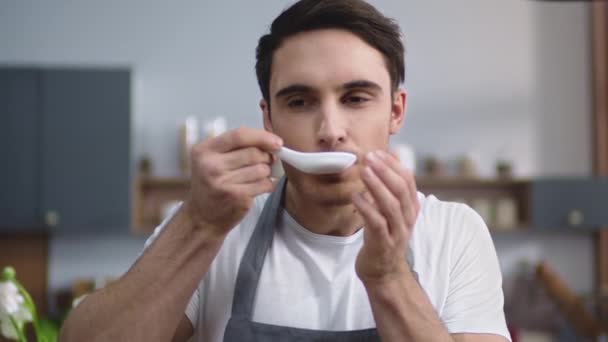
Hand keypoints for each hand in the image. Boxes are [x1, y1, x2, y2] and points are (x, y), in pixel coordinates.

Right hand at [185, 127, 282, 237]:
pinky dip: (267, 184)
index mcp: (204, 150)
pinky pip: (264, 184)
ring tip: (257, 176)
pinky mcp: (236, 197)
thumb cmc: (212, 184)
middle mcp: (211, 165)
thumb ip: (235, 146)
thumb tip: (270, 140)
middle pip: (253, 153)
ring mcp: (223, 182)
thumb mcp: (212, 160)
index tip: (276, 142)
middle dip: (266, 156)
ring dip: (266, 172)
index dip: (262, 137)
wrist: (202, 217)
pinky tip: (258, 187)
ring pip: (261, 169)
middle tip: (266, 162)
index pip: (239, 135)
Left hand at [353, 150, 419, 284]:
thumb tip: (390, 158)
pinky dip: (366, 207)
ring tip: (363, 171)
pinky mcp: (383, 244)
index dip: (394, 165)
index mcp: (410, 209)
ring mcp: (397, 232)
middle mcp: (407, 219)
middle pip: (401, 190)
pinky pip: (376, 223)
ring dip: (377, 185)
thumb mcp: (389, 212)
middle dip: (386, 171)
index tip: (378, 152)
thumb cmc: (383, 237)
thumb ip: (389, 189)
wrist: (383, 273)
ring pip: (391, 205)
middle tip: (370, 157)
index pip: (408, 181)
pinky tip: (355, 196)